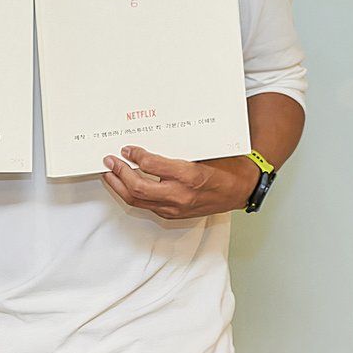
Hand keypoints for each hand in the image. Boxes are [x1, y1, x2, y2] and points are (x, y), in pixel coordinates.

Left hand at [100, 146, 253, 219]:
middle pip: (139, 188)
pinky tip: (124, 185)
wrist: (243, 189)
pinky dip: (131, 195)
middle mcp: (181, 195)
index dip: (136, 156)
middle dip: (120, 173)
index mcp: (190, 176)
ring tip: (109, 173)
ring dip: (119, 186)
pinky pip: (146, 206)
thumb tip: (149, 138)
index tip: (127, 148)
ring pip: (138, 201)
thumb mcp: (205, 152)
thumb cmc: (226, 167)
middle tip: (109, 160)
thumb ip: (176, 150)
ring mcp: (176, 208)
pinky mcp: (173, 214)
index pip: (152, 166)